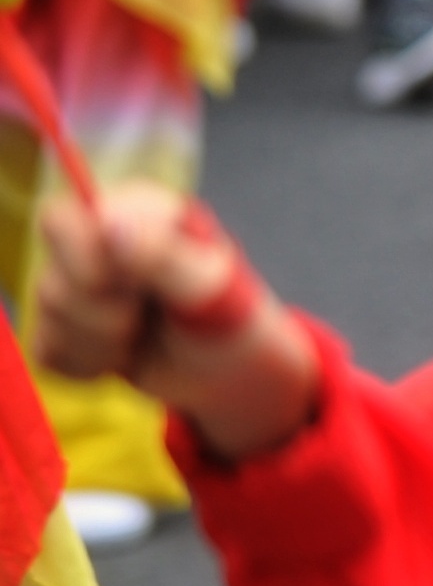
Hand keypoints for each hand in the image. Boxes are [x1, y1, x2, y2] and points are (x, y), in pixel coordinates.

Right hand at [34, 182, 318, 460]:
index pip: (62, 222)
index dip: (85, 264)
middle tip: (145, 318)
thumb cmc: (232, 319)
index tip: (132, 289)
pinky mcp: (64, 327)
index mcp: (134, 213)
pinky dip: (88, 367)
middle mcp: (97, 242)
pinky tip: (123, 357)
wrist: (231, 372)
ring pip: (48, 319)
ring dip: (101, 344)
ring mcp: (76, 285)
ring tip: (142, 338)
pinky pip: (48, 353)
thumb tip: (110, 225)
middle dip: (100, 315)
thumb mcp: (213, 289)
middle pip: (50, 280)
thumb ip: (164, 256)